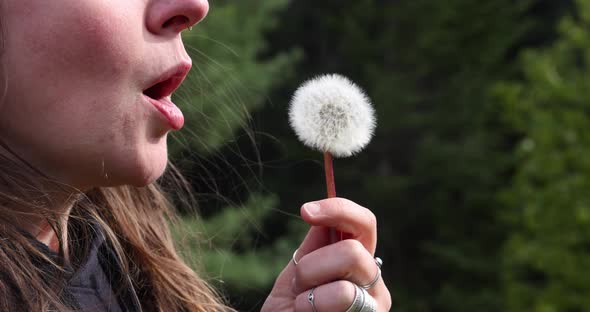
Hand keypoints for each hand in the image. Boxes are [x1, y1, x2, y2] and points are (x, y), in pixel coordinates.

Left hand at [261, 198, 391, 310]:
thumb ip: (313, 246)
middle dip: (313, 266)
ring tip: (303, 306)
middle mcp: (375, 283)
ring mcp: (375, 309)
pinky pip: (337, 307)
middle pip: (353, 253)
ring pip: (344, 290)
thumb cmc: (292, 309)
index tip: (305, 211)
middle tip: (300, 284)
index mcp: (360, 260)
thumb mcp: (297, 273)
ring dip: (310, 296)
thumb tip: (320, 212)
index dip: (338, 210)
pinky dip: (310, 310)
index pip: (364, 223)